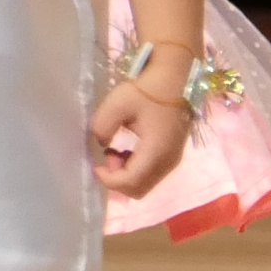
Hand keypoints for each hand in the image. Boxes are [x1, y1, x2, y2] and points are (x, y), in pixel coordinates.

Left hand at [90, 73, 191, 196]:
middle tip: (108, 155)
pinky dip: (136, 169)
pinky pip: (152, 175)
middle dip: (117, 179)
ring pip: (146, 184)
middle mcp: (168, 162)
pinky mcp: (173, 156)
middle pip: (139, 189)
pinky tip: (128, 150)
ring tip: (116, 151)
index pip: (131, 182)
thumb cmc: (147, 90)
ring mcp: (173, 160)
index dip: (109, 180)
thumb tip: (102, 144)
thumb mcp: (117, 103)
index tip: (95, 165)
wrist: (174, 80)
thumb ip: (102, 126)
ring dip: (126, 174)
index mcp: (156, 151)